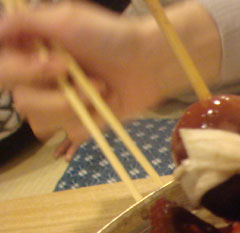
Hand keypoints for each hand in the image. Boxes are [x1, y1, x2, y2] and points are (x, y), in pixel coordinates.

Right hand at [0, 1, 220, 157]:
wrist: (150, 63)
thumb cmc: (110, 36)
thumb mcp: (65, 19)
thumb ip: (24, 22)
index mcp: (29, 51)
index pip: (2, 71)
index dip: (21, 72)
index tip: (53, 65)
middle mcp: (39, 78)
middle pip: (22, 101)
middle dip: (54, 94)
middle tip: (75, 74)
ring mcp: (60, 102)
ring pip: (43, 121)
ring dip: (74, 107)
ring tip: (99, 89)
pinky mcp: (81, 121)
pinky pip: (70, 133)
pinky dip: (90, 120)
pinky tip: (106, 104)